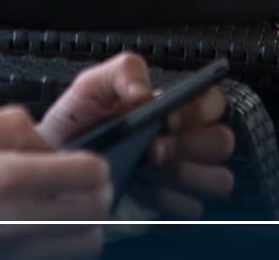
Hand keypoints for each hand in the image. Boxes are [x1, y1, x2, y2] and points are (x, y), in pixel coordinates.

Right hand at [0, 107, 110, 254]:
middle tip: (81, 189)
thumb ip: (11, 123)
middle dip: (97, 196)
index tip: (81, 163)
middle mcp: (16, 221)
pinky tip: (45, 235)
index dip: (93, 164)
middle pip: (96, 214)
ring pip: (86, 247)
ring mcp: (15, 254)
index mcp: (5, 178)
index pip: (88, 172)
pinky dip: (62, 249)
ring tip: (65, 215)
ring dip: (84, 228)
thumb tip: (48, 141)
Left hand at [36, 54, 233, 218]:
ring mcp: (183, 171)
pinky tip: (144, 191)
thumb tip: (145, 92)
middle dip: (190, 147)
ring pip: (219, 178)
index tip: (168, 118)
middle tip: (153, 150)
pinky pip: (194, 208)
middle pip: (222, 142)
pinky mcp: (172, 201)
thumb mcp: (92, 84)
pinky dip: (171, 201)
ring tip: (149, 171)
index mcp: (175, 105)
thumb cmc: (78, 121)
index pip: (213, 102)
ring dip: (187, 176)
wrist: (57, 161)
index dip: (198, 112)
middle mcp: (186, 137)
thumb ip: (123, 71)